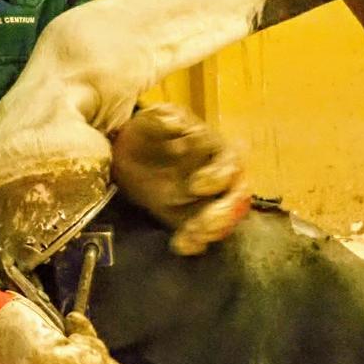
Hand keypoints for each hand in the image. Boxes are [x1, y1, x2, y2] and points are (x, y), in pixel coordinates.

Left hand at [111, 103, 250, 254]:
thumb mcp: (154, 117)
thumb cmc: (150, 131)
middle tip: (202, 225)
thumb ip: (164, 119)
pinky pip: (201, 234)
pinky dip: (194, 243)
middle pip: (236, 198)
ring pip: (224, 219)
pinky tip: (181, 245)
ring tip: (190, 238)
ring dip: (211, 231)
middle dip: (223, 214)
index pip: (229, 164)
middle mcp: (219, 177)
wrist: (128, 153)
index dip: (216, 177)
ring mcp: (208, 200)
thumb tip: (175, 125)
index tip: (196, 185)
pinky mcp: (190, 217)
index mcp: (215, 149)